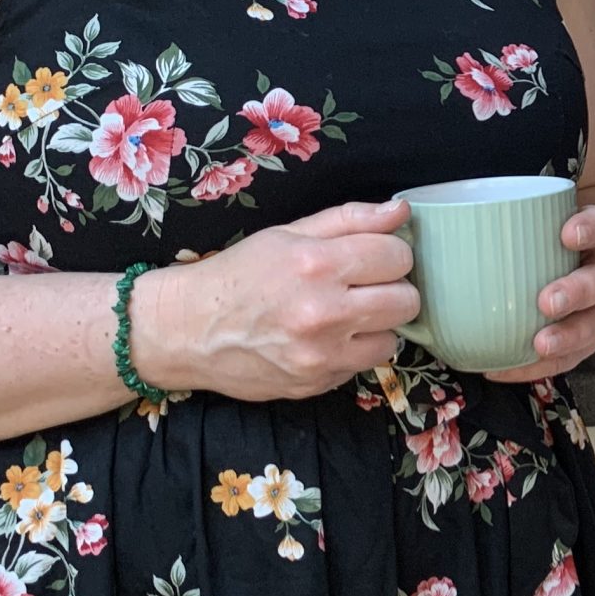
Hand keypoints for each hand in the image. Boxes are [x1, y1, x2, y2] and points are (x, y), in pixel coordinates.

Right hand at [132, 201, 417, 401]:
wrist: (187, 330)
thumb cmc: (239, 274)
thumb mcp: (288, 233)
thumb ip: (350, 220)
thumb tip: (401, 210)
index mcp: (317, 264)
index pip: (398, 256)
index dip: (390, 253)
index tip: (372, 256)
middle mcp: (324, 313)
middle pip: (407, 301)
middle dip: (392, 289)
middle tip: (364, 286)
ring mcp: (321, 355)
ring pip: (392, 339)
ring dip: (377, 326)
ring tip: (346, 315)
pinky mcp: (317, 385)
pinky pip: (362, 366)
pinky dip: (352, 352)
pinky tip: (325, 339)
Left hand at [485, 202, 594, 384]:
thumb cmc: (561, 243)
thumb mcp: (552, 221)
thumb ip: (512, 217)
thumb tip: (431, 219)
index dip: (590, 229)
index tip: (567, 234)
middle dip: (576, 292)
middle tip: (547, 301)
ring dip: (567, 337)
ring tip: (540, 345)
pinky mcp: (589, 340)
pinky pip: (569, 359)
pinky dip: (537, 367)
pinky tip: (504, 369)